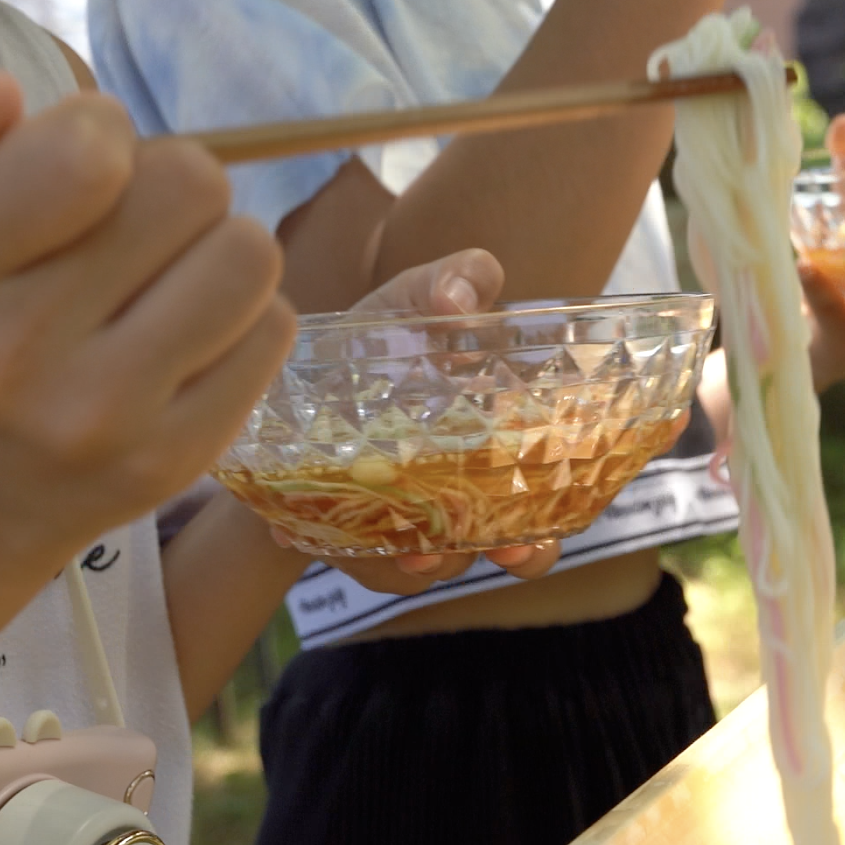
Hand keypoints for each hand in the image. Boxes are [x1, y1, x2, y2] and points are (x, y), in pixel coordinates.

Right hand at [0, 70, 295, 568]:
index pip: (87, 152)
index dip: (105, 133)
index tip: (82, 170)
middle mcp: (11, 353)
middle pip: (192, 184)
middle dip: (174, 186)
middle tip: (135, 230)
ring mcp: (99, 418)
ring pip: (248, 255)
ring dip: (222, 247)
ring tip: (170, 279)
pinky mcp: (172, 462)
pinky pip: (273, 329)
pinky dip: (244, 319)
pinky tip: (186, 343)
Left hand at [264, 246, 562, 591]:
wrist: (303, 368)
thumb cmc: (385, 334)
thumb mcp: (417, 297)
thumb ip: (456, 279)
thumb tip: (458, 300)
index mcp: (500, 449)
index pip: (547, 506)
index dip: (544, 532)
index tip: (532, 537)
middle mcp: (464, 495)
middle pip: (504, 549)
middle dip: (504, 557)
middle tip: (497, 550)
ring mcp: (409, 519)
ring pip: (426, 564)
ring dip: (416, 565)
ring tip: (405, 553)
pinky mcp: (351, 530)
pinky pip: (352, 555)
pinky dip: (334, 549)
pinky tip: (298, 534)